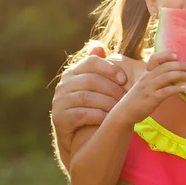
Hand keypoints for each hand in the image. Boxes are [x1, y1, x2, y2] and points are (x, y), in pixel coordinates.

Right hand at [51, 45, 126, 168]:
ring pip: (87, 97)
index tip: (124, 79)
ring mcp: (59, 101)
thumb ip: (99, 69)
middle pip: (91, 80)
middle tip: (126, 98)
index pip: (91, 62)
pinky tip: (108, 119)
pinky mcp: (59, 118)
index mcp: (73, 73)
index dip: (109, 68)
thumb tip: (98, 46)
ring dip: (107, 103)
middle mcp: (64, 84)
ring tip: (120, 109)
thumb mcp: (96, 88)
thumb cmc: (91, 108)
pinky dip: (97, 116)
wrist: (77, 139)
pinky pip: (81, 114)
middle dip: (112, 89)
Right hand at [116, 51, 185, 124]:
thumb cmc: (138, 99)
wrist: (125, 112)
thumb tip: (174, 75)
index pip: (154, 59)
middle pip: (165, 67)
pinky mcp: (151, 98)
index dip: (165, 55)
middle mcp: (147, 78)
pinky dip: (176, 89)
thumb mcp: (144, 85)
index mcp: (146, 74)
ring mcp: (149, 88)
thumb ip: (156, 79)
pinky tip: (184, 88)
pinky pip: (165, 91)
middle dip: (180, 65)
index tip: (176, 55)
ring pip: (166, 77)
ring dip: (180, 75)